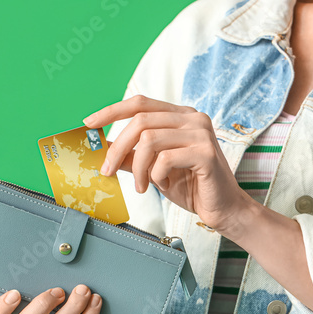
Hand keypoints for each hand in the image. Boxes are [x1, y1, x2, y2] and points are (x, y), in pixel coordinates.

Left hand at [83, 94, 255, 234]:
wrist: (223, 210)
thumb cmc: (191, 187)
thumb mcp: (153, 169)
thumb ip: (132, 156)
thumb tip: (103, 149)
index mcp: (180, 116)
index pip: (141, 103)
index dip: (112, 111)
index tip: (89, 123)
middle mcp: (192, 118)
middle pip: (140, 121)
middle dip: (117, 148)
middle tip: (108, 170)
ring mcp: (201, 133)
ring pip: (149, 140)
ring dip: (138, 168)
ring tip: (142, 186)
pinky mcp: (206, 153)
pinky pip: (165, 159)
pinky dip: (157, 176)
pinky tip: (166, 185)